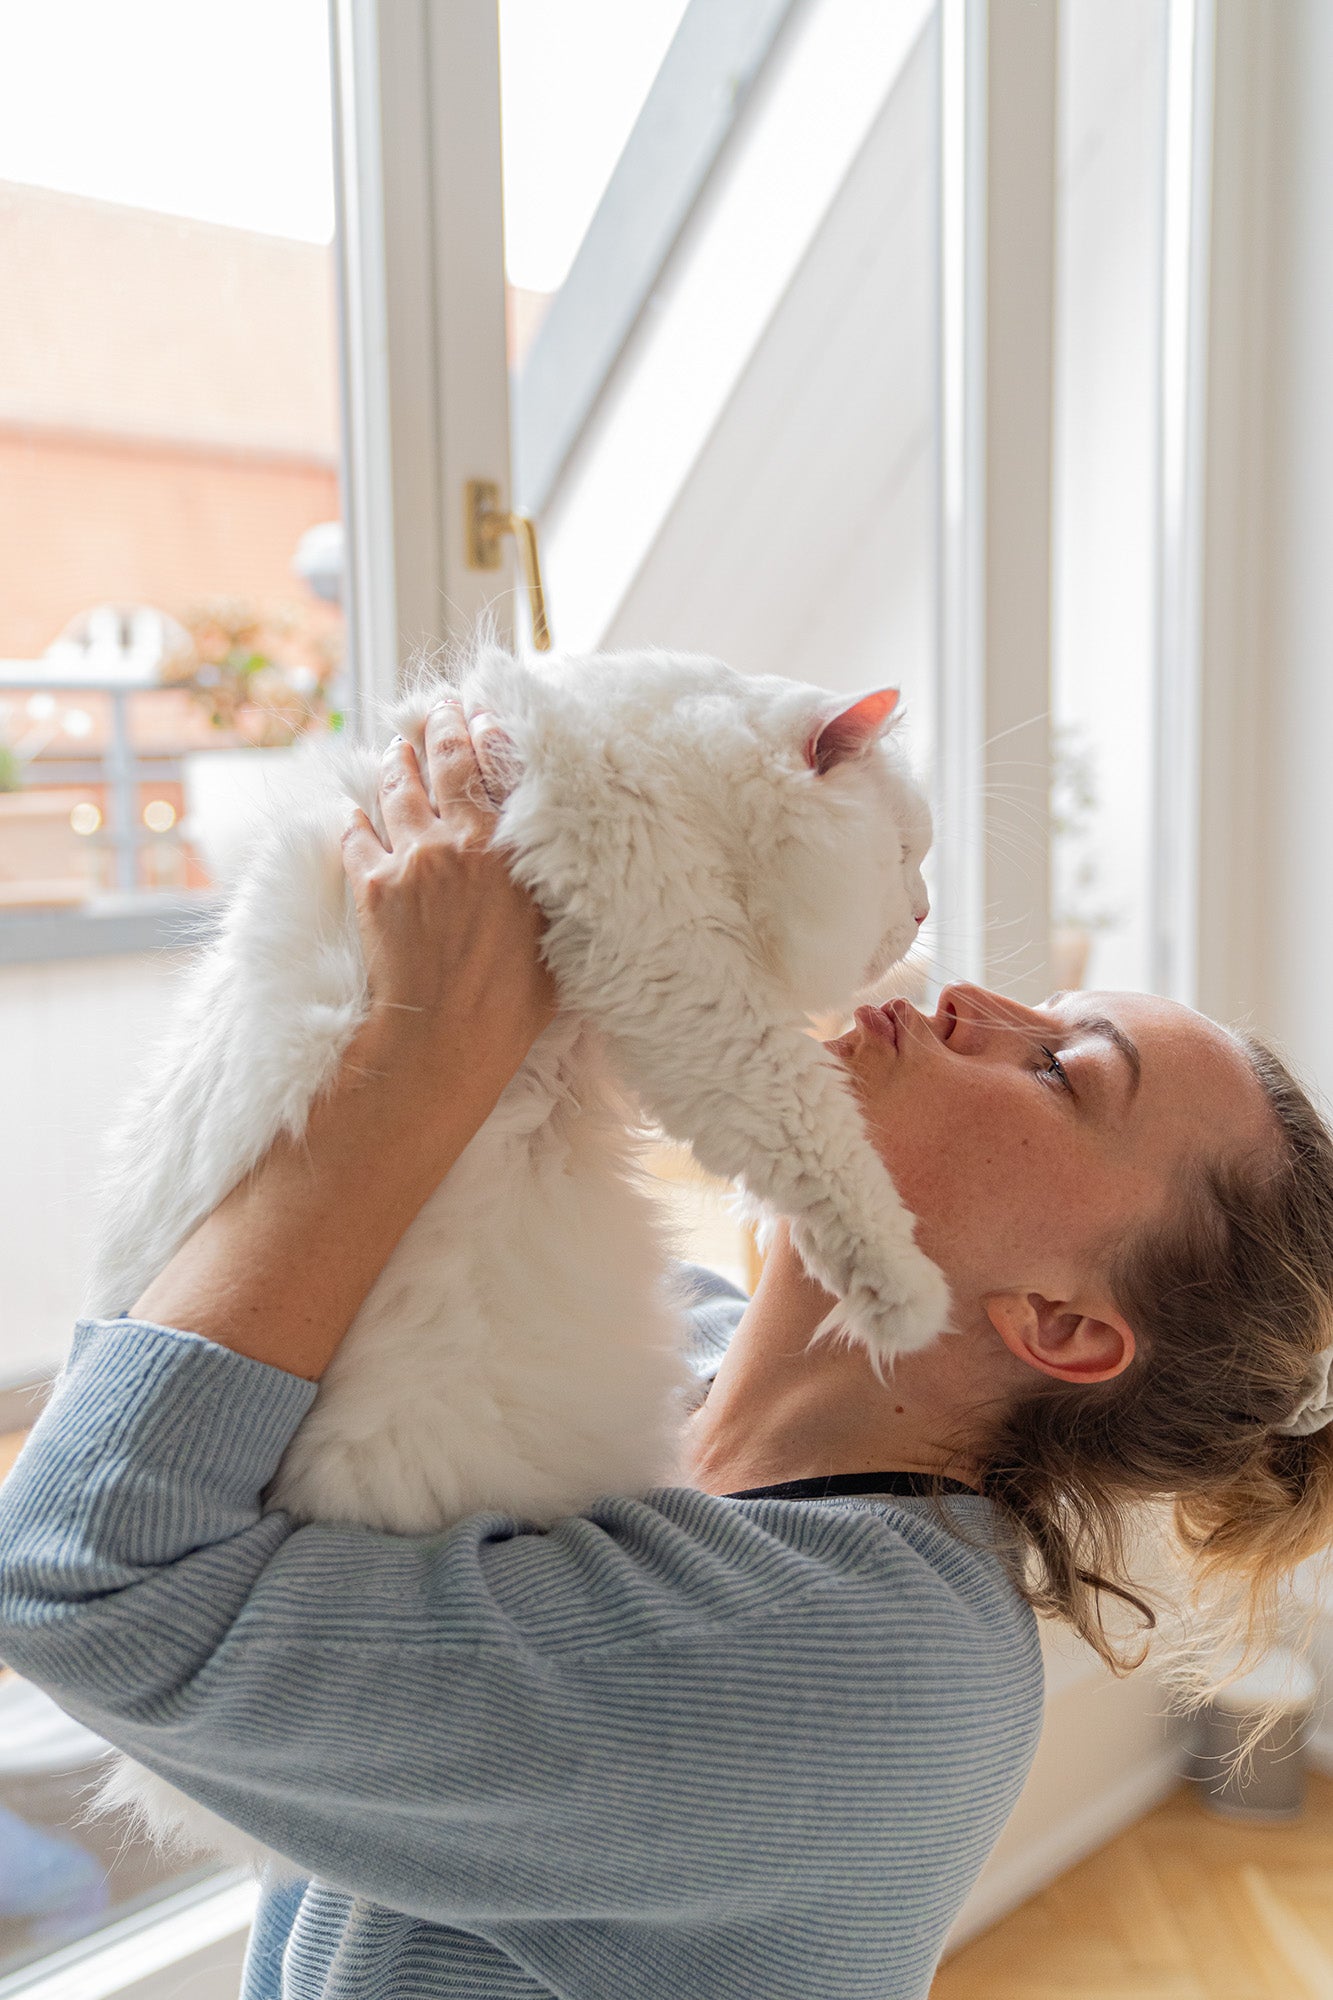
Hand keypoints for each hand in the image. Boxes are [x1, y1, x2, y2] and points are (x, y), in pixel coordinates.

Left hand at [341, 696, 556, 1090]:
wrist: (441, 1040)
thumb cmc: (509, 1004)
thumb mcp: (551, 938)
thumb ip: (546, 889)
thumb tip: (553, 864)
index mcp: (506, 851)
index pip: (496, 771)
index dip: (487, 734)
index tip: (483, 712)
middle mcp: (456, 843)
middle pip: (444, 765)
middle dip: (441, 728)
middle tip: (439, 707)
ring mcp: (409, 860)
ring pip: (397, 790)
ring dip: (396, 762)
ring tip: (396, 745)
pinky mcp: (371, 885)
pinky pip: (356, 836)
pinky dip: (355, 819)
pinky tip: (353, 810)